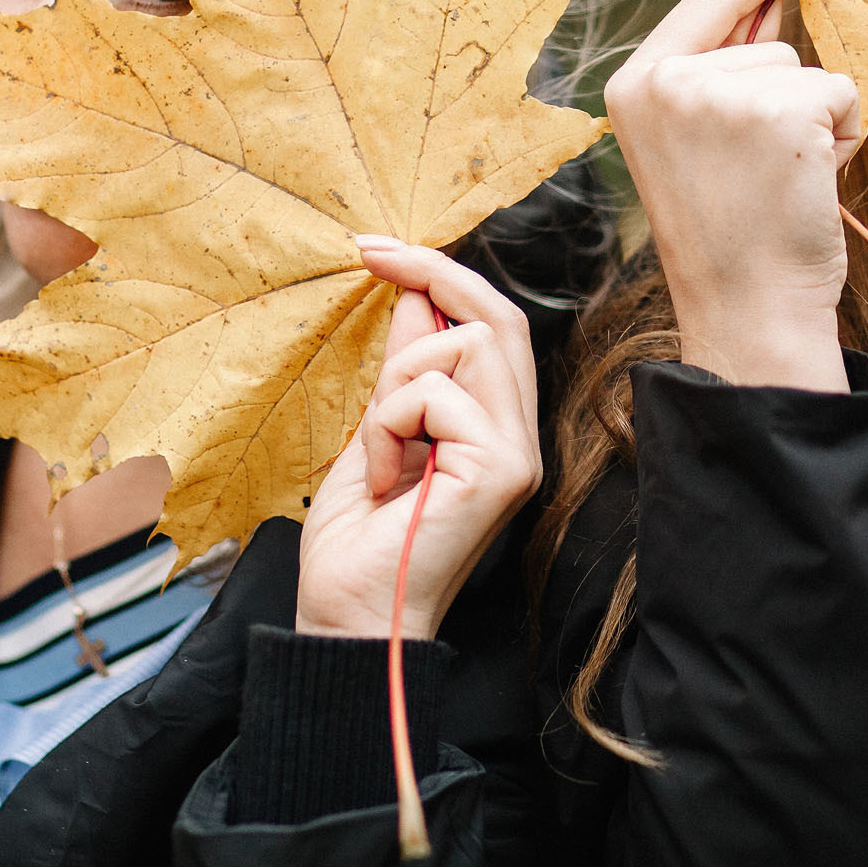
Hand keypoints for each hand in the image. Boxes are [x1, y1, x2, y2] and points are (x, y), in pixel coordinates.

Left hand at [296, 241, 541, 640]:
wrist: (349, 617)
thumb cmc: (358, 543)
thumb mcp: (377, 433)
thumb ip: (403, 372)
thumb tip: (416, 297)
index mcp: (494, 431)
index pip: (495, 327)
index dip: (445, 275)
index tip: (379, 249)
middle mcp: (518, 441)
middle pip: (497, 318)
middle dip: (430, 271)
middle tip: (367, 251)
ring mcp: (515, 458)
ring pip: (462, 346)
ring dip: (395, 385)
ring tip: (378, 451)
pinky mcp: (498, 472)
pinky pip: (432, 395)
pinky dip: (387, 427)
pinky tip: (386, 481)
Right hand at [603, 0, 858, 390]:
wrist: (746, 308)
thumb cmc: (729, 234)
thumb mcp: (696, 139)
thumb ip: (721, 69)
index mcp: (635, 85)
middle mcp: (666, 81)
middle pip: (768, 42)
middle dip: (786, 97)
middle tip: (762, 171)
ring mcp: (719, 92)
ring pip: (805, 69)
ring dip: (813, 122)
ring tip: (778, 181)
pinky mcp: (778, 109)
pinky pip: (839, 93)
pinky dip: (842, 136)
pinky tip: (806, 182)